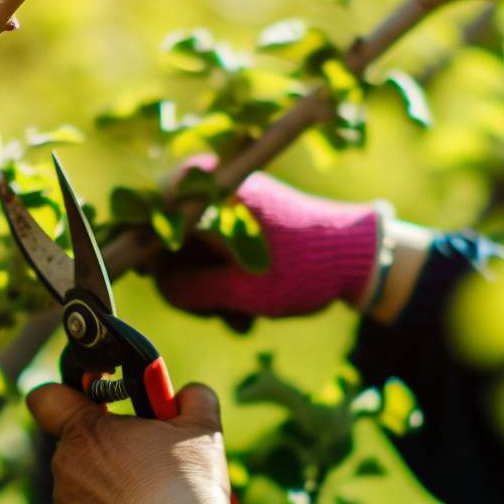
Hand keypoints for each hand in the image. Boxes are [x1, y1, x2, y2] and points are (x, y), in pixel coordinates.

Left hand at [26, 382, 231, 503]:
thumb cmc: (185, 480)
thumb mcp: (202, 427)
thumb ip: (191, 398)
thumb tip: (187, 395)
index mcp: (86, 430)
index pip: (46, 398)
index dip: (66, 398)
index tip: (97, 406)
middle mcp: (65, 466)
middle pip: (77, 447)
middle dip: (106, 451)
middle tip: (146, 459)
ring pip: (85, 489)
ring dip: (109, 491)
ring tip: (149, 502)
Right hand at [156, 157, 381, 318]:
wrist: (360, 256)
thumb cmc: (302, 270)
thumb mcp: (241, 290)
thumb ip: (190, 288)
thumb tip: (157, 284)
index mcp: (212, 193)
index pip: (149, 214)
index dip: (144, 252)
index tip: (151, 282)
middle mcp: (217, 187)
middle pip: (168, 232)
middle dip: (185, 277)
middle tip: (210, 311)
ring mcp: (231, 201)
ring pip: (192, 245)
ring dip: (207, 284)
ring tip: (237, 316)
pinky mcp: (244, 217)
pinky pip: (216, 246)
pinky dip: (224, 276)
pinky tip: (245, 306)